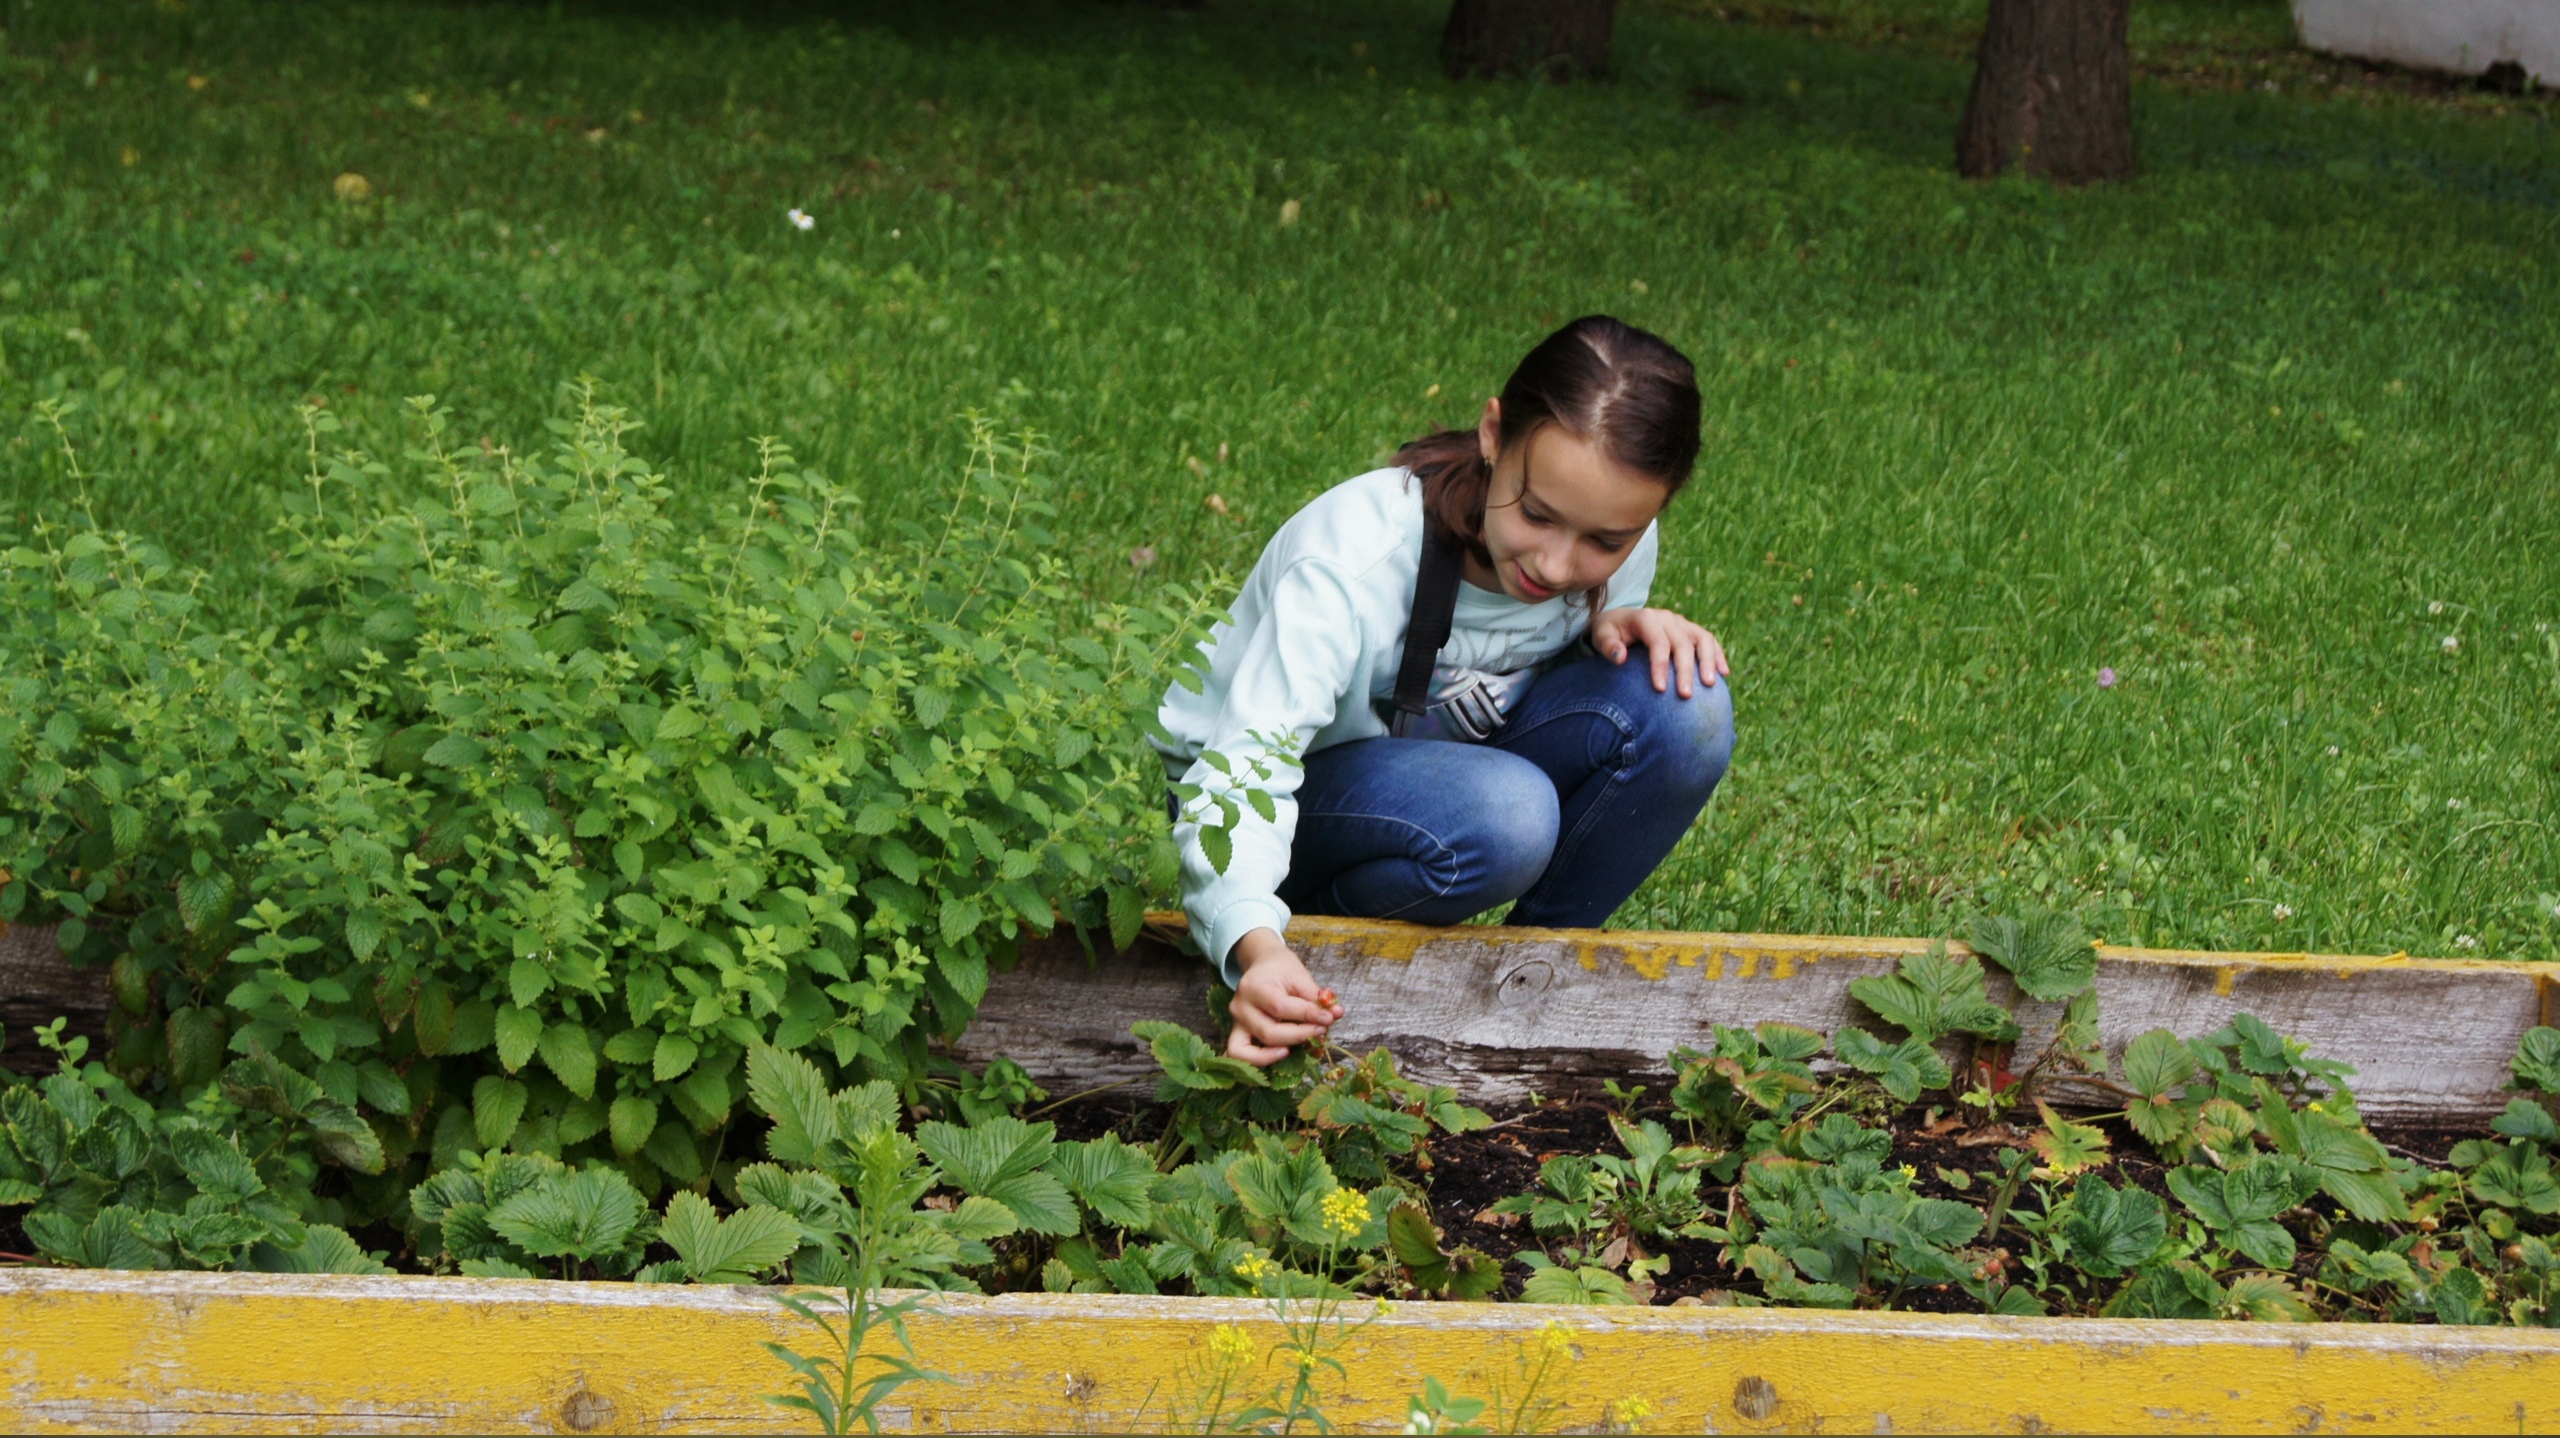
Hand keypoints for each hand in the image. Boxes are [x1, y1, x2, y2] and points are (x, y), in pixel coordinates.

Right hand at [1226, 927, 1341, 1064]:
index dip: (1307, 1015)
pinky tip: (1282, 1053)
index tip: (1329, 1018)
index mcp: (1253, 986)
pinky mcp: (1236, 1034)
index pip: (1280, 1007)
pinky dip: (1260, 1060)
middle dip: (1300, 1035)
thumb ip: (1316, 997)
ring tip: (1303, 1043)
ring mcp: (1236, 1022)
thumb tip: (1336, 1014)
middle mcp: (1239, 1006)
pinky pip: (1240, 1055)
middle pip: (1269, 1032)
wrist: (1262, 965)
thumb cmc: (1281, 969)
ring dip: (1283, 1050)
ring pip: (1254, 1049)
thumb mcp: (1299, 976)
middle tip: (1321, 1030)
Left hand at [1591, 607, 1728, 697]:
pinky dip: (1717, 655)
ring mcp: (1681, 623)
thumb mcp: (1601, 635)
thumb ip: (1607, 645)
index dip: (1660, 666)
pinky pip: (1708, 640)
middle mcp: (1666, 618)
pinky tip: (1723, 673)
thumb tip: (1620, 657)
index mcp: (1645, 618)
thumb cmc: (1610, 632)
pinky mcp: (1690, 630)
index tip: (1660, 689)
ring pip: (1701, 639)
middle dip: (1685, 671)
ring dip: (1707, 662)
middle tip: (1685, 696)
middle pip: (1682, 644)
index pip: (1658, 642)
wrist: (1620, 620)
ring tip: (1710, 685)